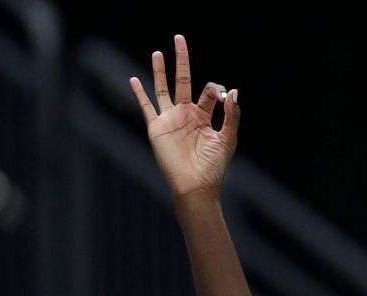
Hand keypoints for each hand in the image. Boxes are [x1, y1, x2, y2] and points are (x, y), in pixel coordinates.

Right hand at [129, 35, 239, 200]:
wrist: (195, 186)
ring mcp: (170, 120)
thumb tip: (232, 91)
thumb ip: (231, 115)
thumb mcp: (228, 138)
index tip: (222, 98)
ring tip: (158, 52)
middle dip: (182, 60)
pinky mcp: (157, 128)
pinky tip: (134, 79)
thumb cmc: (213, 166)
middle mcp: (186, 115)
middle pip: (183, 81)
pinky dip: (139, 93)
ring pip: (163, 89)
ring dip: (160, 70)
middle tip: (179, 38)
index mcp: (204, 117)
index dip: (216, 89)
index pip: (208, 91)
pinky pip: (146, 107)